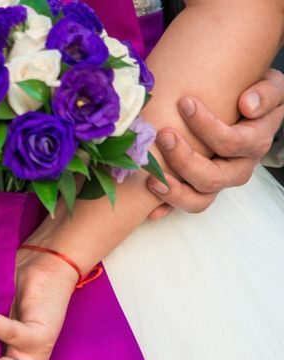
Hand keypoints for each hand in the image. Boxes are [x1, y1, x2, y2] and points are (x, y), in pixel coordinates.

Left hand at [147, 69, 283, 218]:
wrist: (246, 109)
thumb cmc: (253, 96)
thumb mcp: (270, 86)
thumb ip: (266, 93)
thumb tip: (247, 105)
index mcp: (254, 143)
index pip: (231, 142)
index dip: (207, 125)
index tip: (184, 103)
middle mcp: (238, 168)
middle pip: (212, 177)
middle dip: (184, 159)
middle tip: (163, 135)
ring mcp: (218, 182)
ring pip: (199, 200)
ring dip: (174, 191)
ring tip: (151, 178)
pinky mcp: (199, 190)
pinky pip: (184, 206)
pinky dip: (167, 209)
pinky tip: (150, 211)